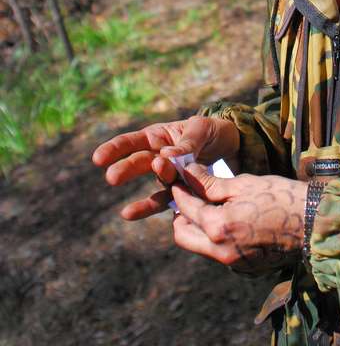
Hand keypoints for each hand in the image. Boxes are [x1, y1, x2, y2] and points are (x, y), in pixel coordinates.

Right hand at [91, 116, 239, 219]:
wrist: (233, 146)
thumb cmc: (212, 131)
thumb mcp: (201, 130)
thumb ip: (186, 143)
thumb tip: (165, 155)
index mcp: (160, 135)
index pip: (133, 141)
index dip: (115, 148)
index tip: (98, 158)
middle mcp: (158, 155)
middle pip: (138, 162)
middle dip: (125, 169)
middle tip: (112, 177)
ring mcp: (166, 175)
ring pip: (151, 184)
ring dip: (140, 199)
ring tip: (127, 213)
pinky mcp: (178, 191)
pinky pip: (162, 200)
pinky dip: (149, 209)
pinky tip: (132, 216)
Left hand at [171, 163, 306, 273]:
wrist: (313, 223)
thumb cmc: (280, 197)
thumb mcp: (243, 184)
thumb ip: (211, 183)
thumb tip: (188, 173)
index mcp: (219, 227)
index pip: (186, 207)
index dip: (180, 190)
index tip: (178, 178)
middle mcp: (221, 251)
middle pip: (183, 235)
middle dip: (181, 214)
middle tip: (189, 195)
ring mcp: (233, 263)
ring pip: (200, 246)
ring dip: (197, 226)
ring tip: (207, 204)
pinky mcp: (245, 267)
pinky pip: (218, 252)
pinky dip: (215, 236)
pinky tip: (228, 218)